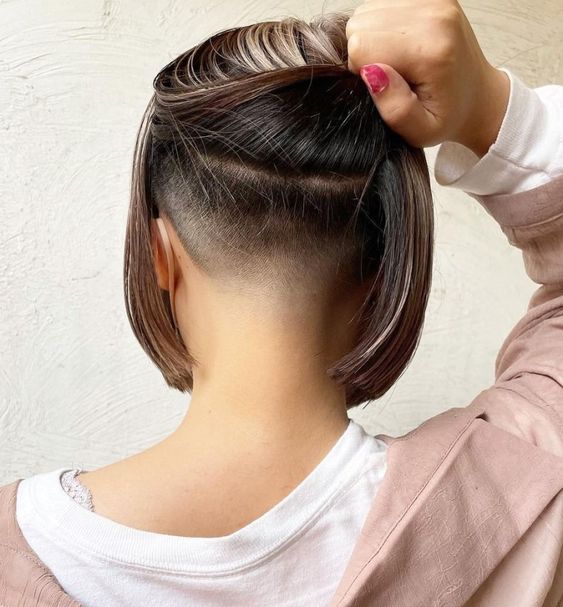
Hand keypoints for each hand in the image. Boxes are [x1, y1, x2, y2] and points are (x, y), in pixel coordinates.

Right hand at [345, 0, 510, 156]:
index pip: (360, 47)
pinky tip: (401, 44)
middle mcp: (434, 15)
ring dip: (373, 37)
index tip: (384, 87)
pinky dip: (383, 25)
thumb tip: (371, 73)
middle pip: (360, 24)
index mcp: (431, 51)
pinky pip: (381, 4)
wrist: (479, 96)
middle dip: (366, 52)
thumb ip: (396, 109)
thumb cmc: (448, 116)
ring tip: (398, 60)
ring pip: (366, 11)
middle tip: (392, 74)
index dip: (361, 72)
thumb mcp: (421, 131)